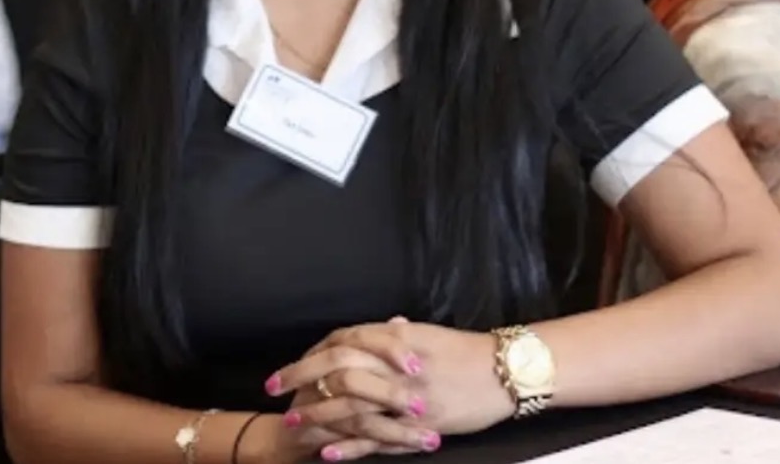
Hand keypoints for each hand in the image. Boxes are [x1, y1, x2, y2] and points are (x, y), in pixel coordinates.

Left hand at [271, 319, 511, 456]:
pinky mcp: (418, 426)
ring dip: (318, 415)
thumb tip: (383, 327)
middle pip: (336, 368)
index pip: (342, 341)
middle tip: (274, 390)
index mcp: (395, 338)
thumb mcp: (429, 335)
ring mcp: (405, 397)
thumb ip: (400, 335)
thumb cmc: (468, 351)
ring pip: (350, 406)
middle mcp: (395, 364)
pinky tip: (326, 451)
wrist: (505, 373)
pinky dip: (349, 445)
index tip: (289, 366)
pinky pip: (377, 438)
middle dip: (301, 379)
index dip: (311, 354)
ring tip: (292, 423)